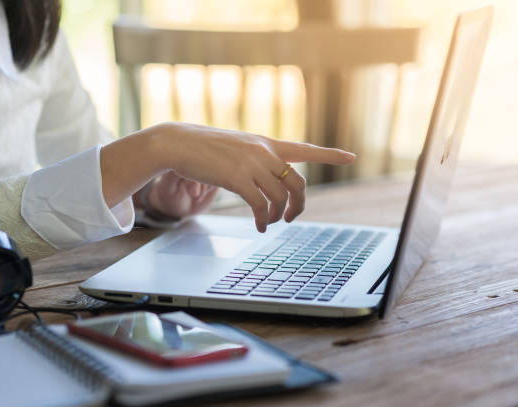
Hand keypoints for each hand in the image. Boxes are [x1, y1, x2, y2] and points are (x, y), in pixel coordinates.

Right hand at [149, 122, 354, 231]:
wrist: (179, 142)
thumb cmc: (204, 147)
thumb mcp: (236, 147)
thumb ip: (254, 158)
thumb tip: (262, 178)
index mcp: (266, 143)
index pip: (304, 148)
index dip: (329, 154)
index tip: (350, 156)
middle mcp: (264, 151)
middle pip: (298, 182)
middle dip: (299, 205)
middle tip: (289, 218)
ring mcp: (252, 164)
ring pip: (280, 197)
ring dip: (277, 216)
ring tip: (268, 222)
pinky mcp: (237, 178)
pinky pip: (260, 205)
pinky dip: (263, 219)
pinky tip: (258, 226)